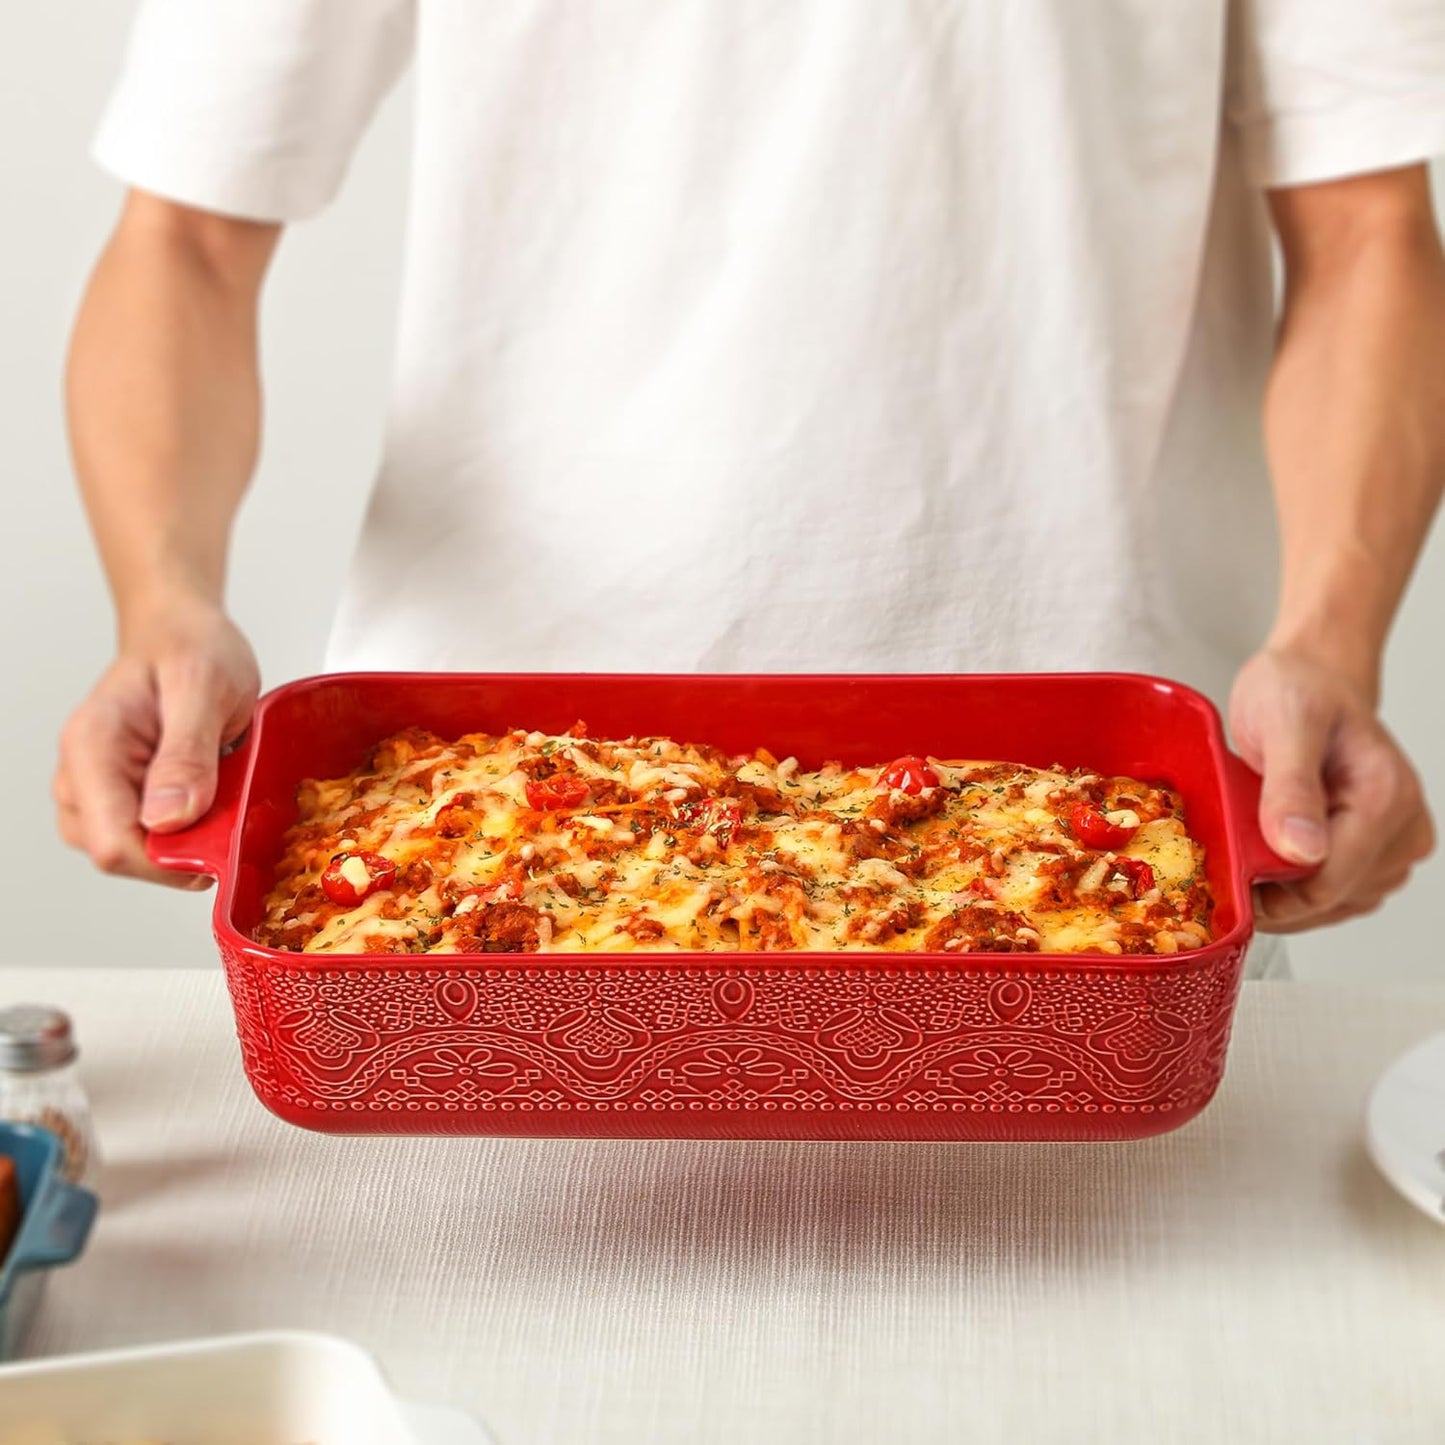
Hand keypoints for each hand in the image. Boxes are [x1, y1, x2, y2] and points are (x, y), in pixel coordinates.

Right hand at [54, 599, 259, 887]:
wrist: (182, 632)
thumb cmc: (191, 647)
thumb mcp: (204, 687)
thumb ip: (186, 752)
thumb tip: (169, 818)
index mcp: (92, 747)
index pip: (112, 843)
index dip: (169, 861)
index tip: (220, 844)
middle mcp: (81, 775)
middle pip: (120, 855)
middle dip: (180, 851)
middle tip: (229, 812)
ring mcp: (95, 789)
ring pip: (134, 853)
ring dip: (184, 841)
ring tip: (218, 796)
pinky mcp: (116, 796)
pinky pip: (147, 837)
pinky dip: (184, 831)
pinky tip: (208, 799)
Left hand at [1228, 648, 1433, 931]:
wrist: (1312, 676)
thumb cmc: (1298, 690)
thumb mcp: (1283, 725)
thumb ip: (1290, 787)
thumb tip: (1301, 851)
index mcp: (1385, 799)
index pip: (1328, 884)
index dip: (1271, 895)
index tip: (1227, 882)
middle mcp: (1402, 827)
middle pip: (1330, 900)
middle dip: (1275, 896)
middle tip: (1226, 867)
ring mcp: (1393, 843)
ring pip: (1333, 905)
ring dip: (1285, 897)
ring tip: (1246, 857)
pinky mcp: (1376, 850)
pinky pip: (1336, 893)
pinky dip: (1297, 889)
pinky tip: (1268, 864)